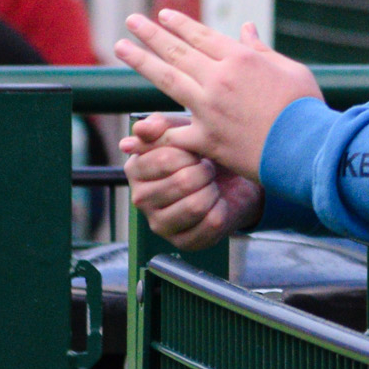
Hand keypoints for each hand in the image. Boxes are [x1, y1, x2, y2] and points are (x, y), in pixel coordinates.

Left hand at [113, 11, 319, 179]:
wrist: (306, 149)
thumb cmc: (305, 108)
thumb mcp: (291, 70)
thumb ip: (263, 50)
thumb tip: (247, 29)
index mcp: (241, 59)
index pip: (202, 36)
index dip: (181, 24)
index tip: (163, 15)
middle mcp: (219, 79)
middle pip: (177, 51)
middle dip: (151, 34)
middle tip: (131, 21)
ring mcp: (208, 109)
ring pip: (166, 80)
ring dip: (140, 61)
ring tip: (121, 48)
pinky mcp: (205, 139)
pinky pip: (173, 133)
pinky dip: (154, 132)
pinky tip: (133, 128)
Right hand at [120, 112, 264, 248]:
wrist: (232, 179)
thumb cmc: (203, 152)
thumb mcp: (185, 130)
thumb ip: (161, 126)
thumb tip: (137, 132)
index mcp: (136, 169)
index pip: (163, 159)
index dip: (190, 152)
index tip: (197, 150)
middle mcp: (141, 199)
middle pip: (182, 182)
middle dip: (205, 171)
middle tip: (208, 168)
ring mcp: (160, 224)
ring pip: (195, 205)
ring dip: (213, 191)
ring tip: (212, 185)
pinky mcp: (183, 242)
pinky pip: (211, 223)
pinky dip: (222, 209)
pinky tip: (218, 203)